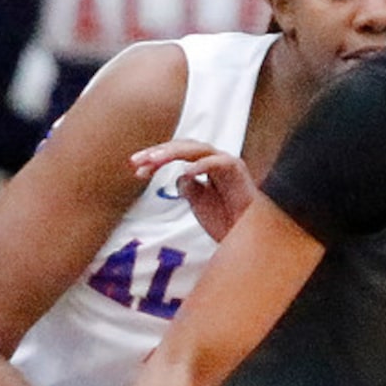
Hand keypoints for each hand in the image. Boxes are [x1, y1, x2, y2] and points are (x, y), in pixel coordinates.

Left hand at [131, 138, 256, 242]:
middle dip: (158, 152)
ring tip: (155, 161)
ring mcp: (227, 163)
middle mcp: (215, 160)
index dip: (155, 159)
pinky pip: (218, 162)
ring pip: (196, 149)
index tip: (135, 169)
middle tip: (137, 161)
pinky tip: (186, 172)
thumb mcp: (199, 204)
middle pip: (183, 147)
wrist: (249, 238)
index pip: (176, 154)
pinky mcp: (238, 170)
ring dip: (173, 153)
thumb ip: (187, 188)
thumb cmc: (227, 222)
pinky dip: (202, 165)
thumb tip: (179, 176)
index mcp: (204, 166)